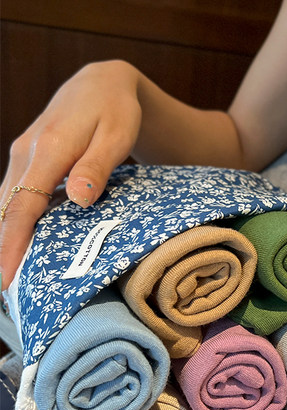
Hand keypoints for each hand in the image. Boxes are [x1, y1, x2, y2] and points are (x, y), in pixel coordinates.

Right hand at [0, 60, 140, 289]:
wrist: (101, 84)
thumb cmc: (115, 111)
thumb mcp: (116, 136)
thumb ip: (97, 168)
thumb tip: (79, 198)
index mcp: (47, 150)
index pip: (23, 206)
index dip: (12, 243)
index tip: (6, 275)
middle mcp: (26, 152)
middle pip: (7, 209)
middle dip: (3, 248)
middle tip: (7, 288)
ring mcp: (23, 155)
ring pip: (7, 202)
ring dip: (6, 235)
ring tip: (12, 272)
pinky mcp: (27, 159)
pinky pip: (15, 194)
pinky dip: (14, 219)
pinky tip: (19, 241)